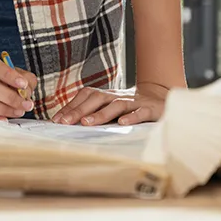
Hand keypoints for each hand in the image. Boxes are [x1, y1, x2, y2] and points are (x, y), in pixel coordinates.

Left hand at [52, 82, 169, 125]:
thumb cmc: (132, 109)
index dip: (71, 106)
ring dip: (100, 113)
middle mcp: (119, 96)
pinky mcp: (151, 109)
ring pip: (116, 104)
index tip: (56, 120)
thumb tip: (69, 125)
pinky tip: (122, 123)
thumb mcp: (112, 111)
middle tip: (65, 122)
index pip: (86, 96)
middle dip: (79, 110)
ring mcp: (135, 101)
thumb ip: (96, 115)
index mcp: (108, 96)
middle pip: (97, 98)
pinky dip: (131, 117)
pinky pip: (140, 111)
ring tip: (87, 123)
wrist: (163, 100)